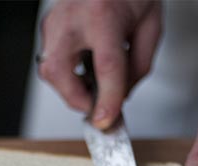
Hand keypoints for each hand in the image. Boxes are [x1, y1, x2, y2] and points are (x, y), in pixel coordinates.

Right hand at [38, 0, 161, 128]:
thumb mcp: (149, 25)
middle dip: (76, 99)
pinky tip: (85, 70)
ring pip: (49, 71)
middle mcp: (72, 17)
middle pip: (59, 72)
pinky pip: (51, 62)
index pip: (106, 66)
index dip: (107, 100)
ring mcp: (54, 22)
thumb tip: (123, 96)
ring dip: (71, 88)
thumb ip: (139, 66)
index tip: (108, 120)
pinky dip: (67, 75)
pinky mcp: (48, 27)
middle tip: (97, 106)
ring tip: (94, 87)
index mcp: (103, 14)